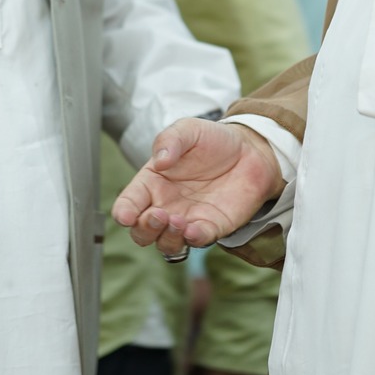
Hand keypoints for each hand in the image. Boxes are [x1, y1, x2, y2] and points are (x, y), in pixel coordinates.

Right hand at [112, 118, 283, 254]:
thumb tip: (160, 160)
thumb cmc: (213, 141)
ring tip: (176, 220)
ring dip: (167, 238)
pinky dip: (192, 240)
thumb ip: (170, 139)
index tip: (126, 216)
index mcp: (152, 183)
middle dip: (144, 230)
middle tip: (158, 215)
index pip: (128, 204)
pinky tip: (192, 229)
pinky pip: (197, 242)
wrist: (250, 151)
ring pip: (166, 244)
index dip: (123, 213)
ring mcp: (187, 220)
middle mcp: (165, 205)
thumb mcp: (188, 130)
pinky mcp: (211, 227)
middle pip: (142, 232)